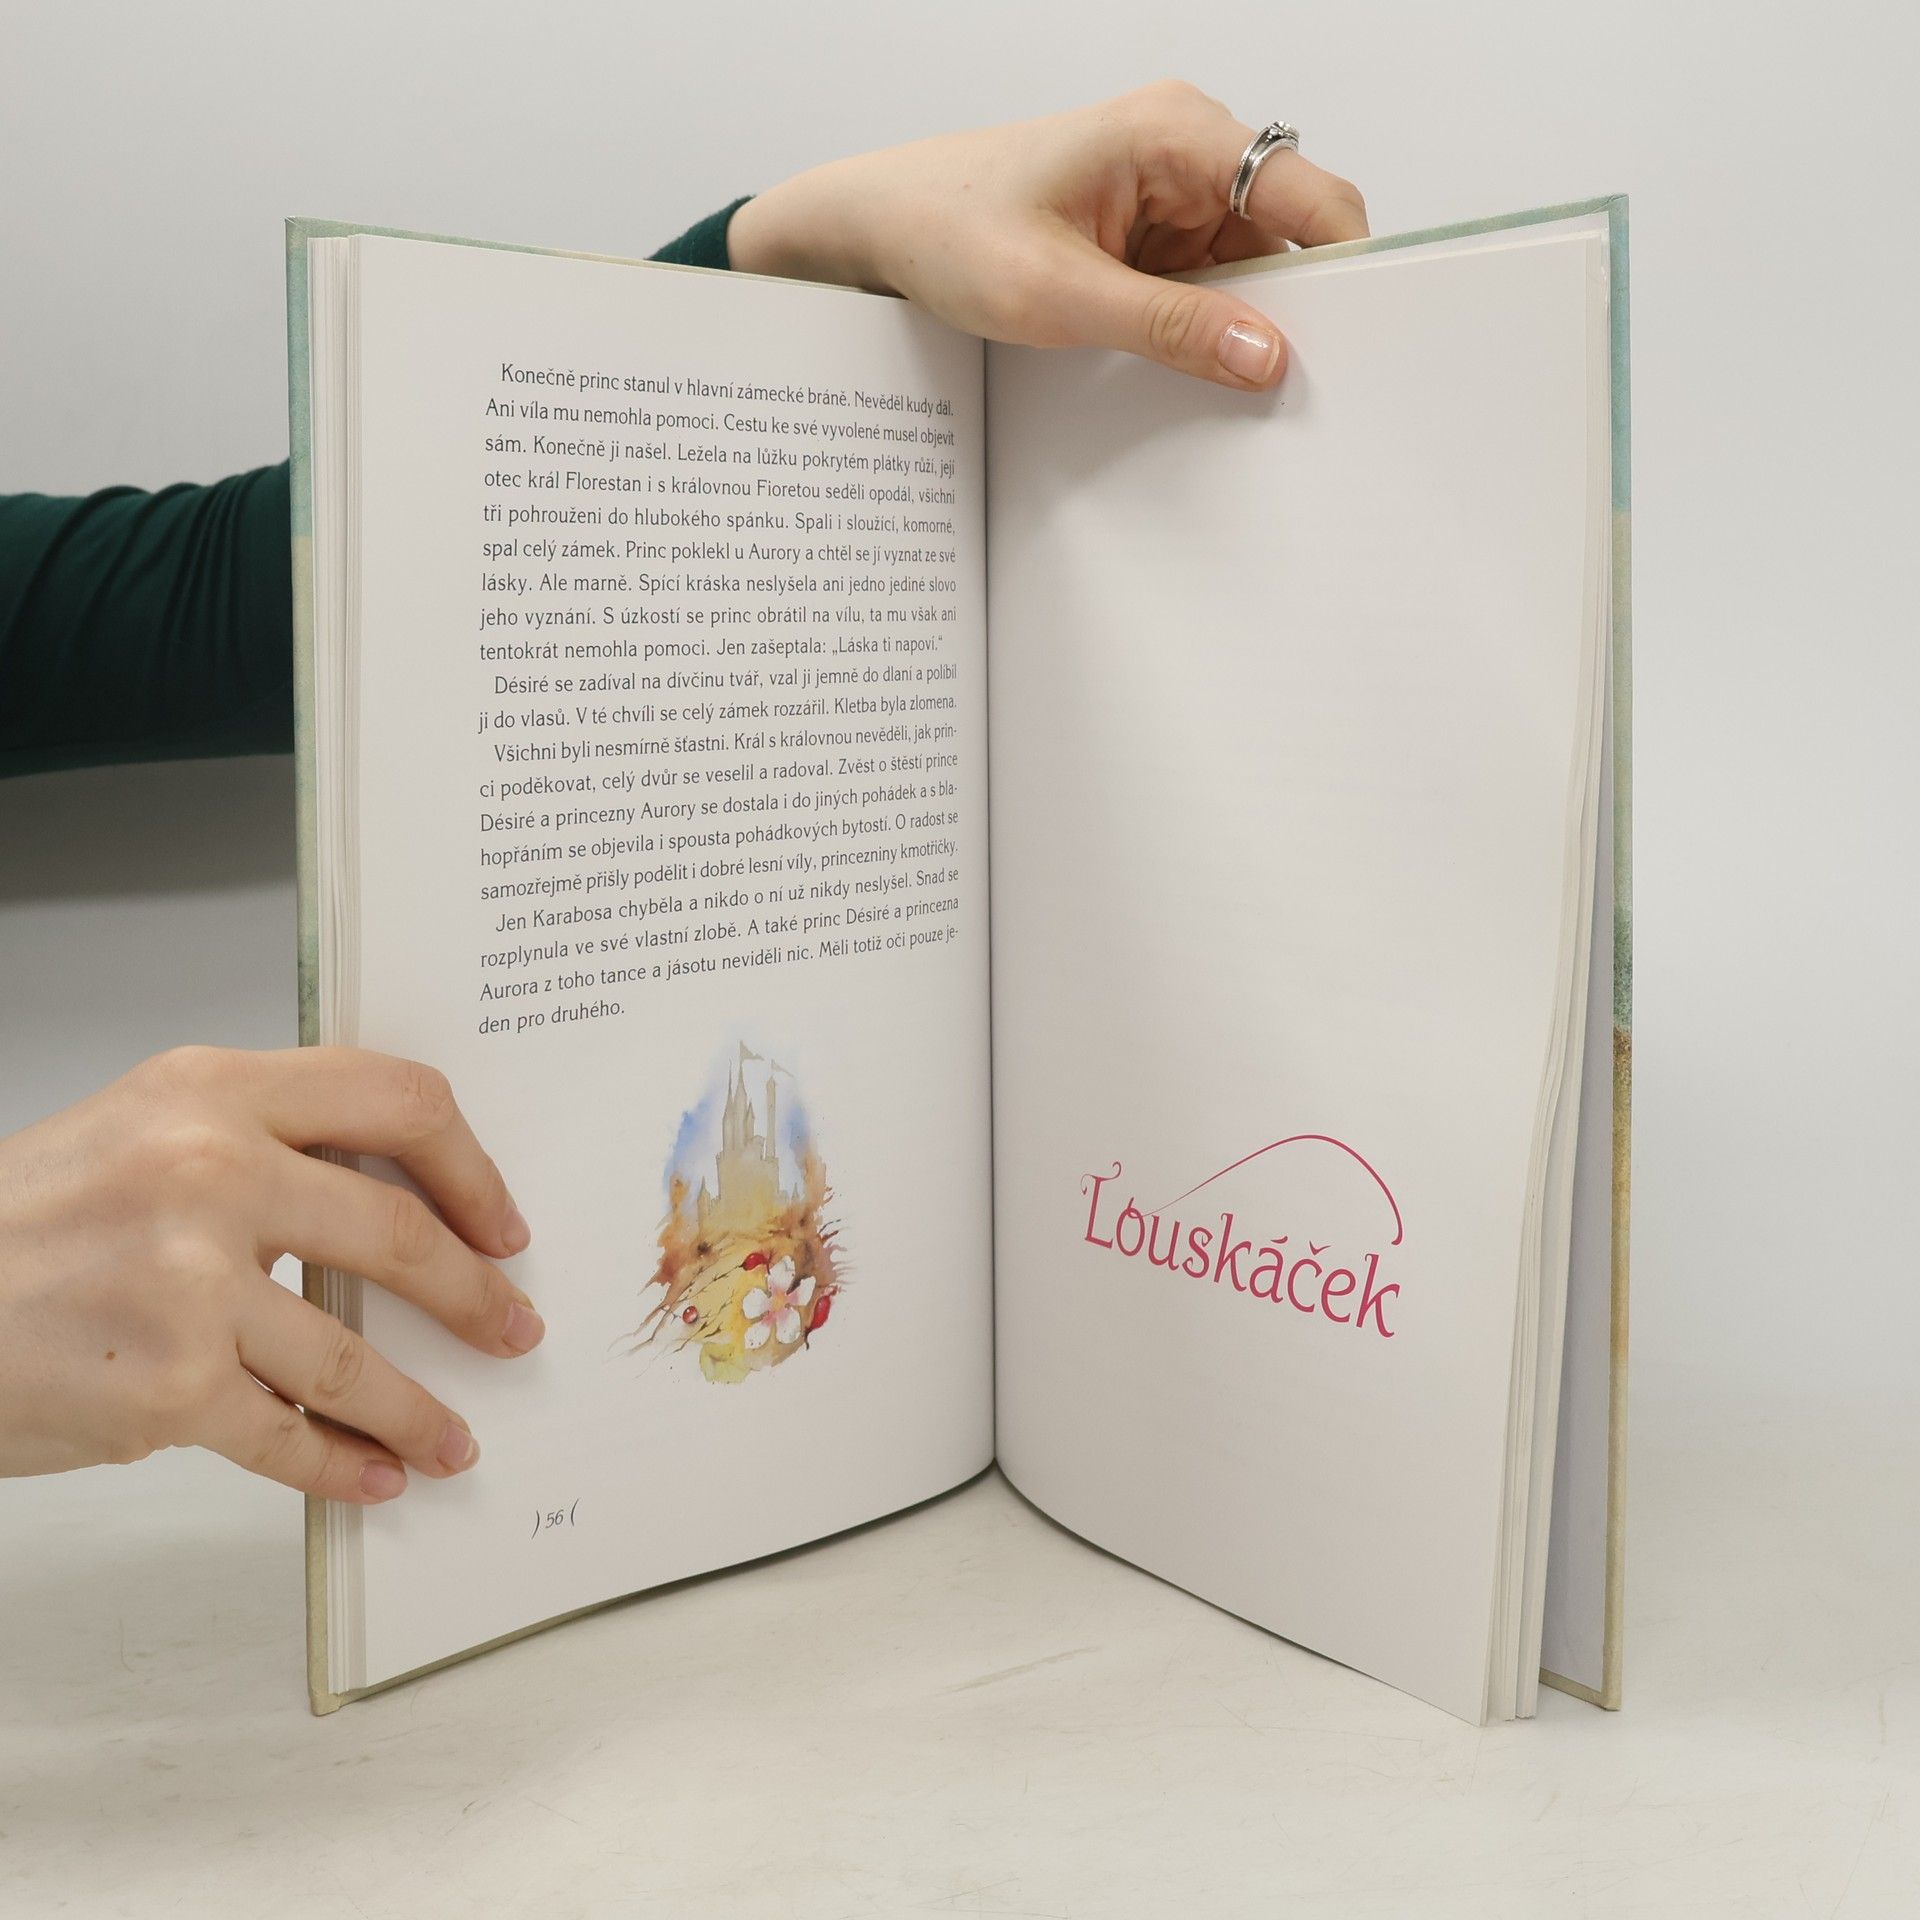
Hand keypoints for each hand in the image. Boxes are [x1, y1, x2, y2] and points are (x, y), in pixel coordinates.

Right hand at [0, 1046, 542, 1501]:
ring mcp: (190, 1285)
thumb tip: (396, 1201)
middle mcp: (209, 1173)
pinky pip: (288, 1436)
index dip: (470, 1165)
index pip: (395, 1099)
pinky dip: (343, 1466)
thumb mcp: (141, 1130)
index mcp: (212, 1089)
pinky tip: (375, 1479)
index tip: (502, 1220)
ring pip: (353, 1357)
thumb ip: (261, 1143)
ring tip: (454, 1440)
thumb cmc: (20, 1223)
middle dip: (475, 1294)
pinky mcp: (169, 1388)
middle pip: (400, 1232)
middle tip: (514, 1328)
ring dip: (420, 1410)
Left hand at [729, 80, 1368, 390]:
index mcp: (1175, 133)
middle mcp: (1186, 149)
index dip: (1345, 264)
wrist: (881, 225)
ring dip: (1241, 324)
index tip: (1358, 339)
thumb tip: (1267, 357)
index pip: (1307, 192)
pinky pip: (1207, 283)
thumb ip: (1170, 330)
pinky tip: (1190, 366)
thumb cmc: (949, 229)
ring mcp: (1170, 190)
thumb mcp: (1060, 298)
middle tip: (1288, 385)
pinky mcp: (1150, 231)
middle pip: (1287, 234)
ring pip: (1250, 268)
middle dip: (1290, 308)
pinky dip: (1205, 326)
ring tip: (1222, 382)